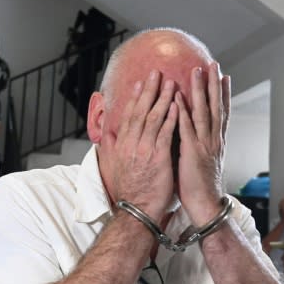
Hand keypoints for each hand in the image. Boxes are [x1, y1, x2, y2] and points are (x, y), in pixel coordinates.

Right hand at [107, 71, 177, 220]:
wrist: (137, 210)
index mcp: (122, 145)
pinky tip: (178, 105)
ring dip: (163, 99)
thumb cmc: (130, 191)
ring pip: (154, 118)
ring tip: (171, 83)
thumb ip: (111, 148)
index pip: (129, 115)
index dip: (136, 97)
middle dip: (150, 91)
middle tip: (157, 73)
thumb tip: (105, 136)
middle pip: (141, 111)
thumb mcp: (114, 166)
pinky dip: (171, 118)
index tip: (142, 82)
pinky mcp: (158, 157)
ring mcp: (144, 150)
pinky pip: (165, 133)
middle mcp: (131, 144)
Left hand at [175, 62, 230, 226]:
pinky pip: (186, 128)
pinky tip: (177, 97)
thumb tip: (194, 139)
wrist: (205, 205)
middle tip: (213, 64)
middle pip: (216, 106)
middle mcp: (213, 139)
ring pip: (203, 112)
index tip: (223, 76)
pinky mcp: (191, 152)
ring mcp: (204, 144)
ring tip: (197, 71)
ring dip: (200, 90)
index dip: (223, 94)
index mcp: (215, 142)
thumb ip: (199, 147)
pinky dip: (182, 111)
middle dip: (214, 84)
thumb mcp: (201, 163)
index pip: (221, 113)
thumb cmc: (199, 187)